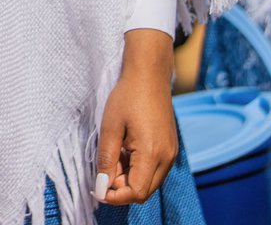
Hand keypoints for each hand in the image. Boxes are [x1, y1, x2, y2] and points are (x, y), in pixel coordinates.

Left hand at [94, 29, 177, 205]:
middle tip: (104, 170)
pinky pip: (155, 170)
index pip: (136, 192)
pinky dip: (139, 169)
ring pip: (149, 182)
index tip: (99, 187)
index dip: (116, 195)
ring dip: (130, 178)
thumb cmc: (128, 95)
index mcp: (152, 153)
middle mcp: (167, 158)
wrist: (149, 73)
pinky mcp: (170, 147)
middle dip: (122, 188)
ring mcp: (171, 153)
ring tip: (115, 155)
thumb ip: (107, 159)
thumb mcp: (110, 126)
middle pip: (144, 191)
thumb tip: (102, 187)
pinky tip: (126, 150)